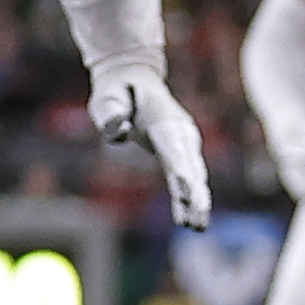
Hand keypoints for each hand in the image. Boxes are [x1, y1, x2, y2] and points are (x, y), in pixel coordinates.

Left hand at [88, 58, 211, 229]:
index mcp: (163, 120)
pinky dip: (193, 196)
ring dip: (197, 200)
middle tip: (195, 217)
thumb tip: (119, 131)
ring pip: (194, 174)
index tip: (186, 191)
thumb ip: (112, 112)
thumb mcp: (108, 97)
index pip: (172, 149)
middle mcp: (180, 131)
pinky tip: (195, 219)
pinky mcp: (183, 150)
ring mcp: (185, 140)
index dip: (180, 171)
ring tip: (197, 226)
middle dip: (193, 193)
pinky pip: (189, 176)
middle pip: (188, 166)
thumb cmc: (117, 91)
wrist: (135, 78)